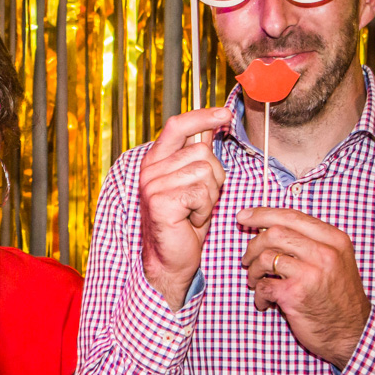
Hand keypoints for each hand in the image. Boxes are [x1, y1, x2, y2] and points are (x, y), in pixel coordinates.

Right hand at [140, 107, 230, 309]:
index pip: (178, 125)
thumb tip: (211, 128)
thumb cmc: (184, 223)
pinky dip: (205, 210)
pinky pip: (201, 193)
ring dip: (209, 196)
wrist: (170, 260)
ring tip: (194, 211)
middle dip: (213, 177)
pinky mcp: (161, 201)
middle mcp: (151, 169)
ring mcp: (153, 185)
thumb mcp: (193, 183)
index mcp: (156, 160)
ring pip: (205, 172)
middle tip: (199, 200)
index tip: (223, 114)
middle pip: (201, 152)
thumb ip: (196, 156)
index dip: (202, 116)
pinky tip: (191, 221)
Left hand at [238, 207, 370, 368]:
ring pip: (265, 257)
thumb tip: (267, 227)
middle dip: (253, 245)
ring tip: (255, 281)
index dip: (262, 214)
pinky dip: (259, 295)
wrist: (352, 333)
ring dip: (252, 270)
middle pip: (274, 233)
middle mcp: (324, 253)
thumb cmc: (338, 297)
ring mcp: (310, 273)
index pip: (291, 216)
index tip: (244, 216)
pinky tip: (265, 302)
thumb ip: (309, 242)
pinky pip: (263, 286)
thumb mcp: (336, 260)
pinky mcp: (295, 295)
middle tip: (247, 258)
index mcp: (334, 239)